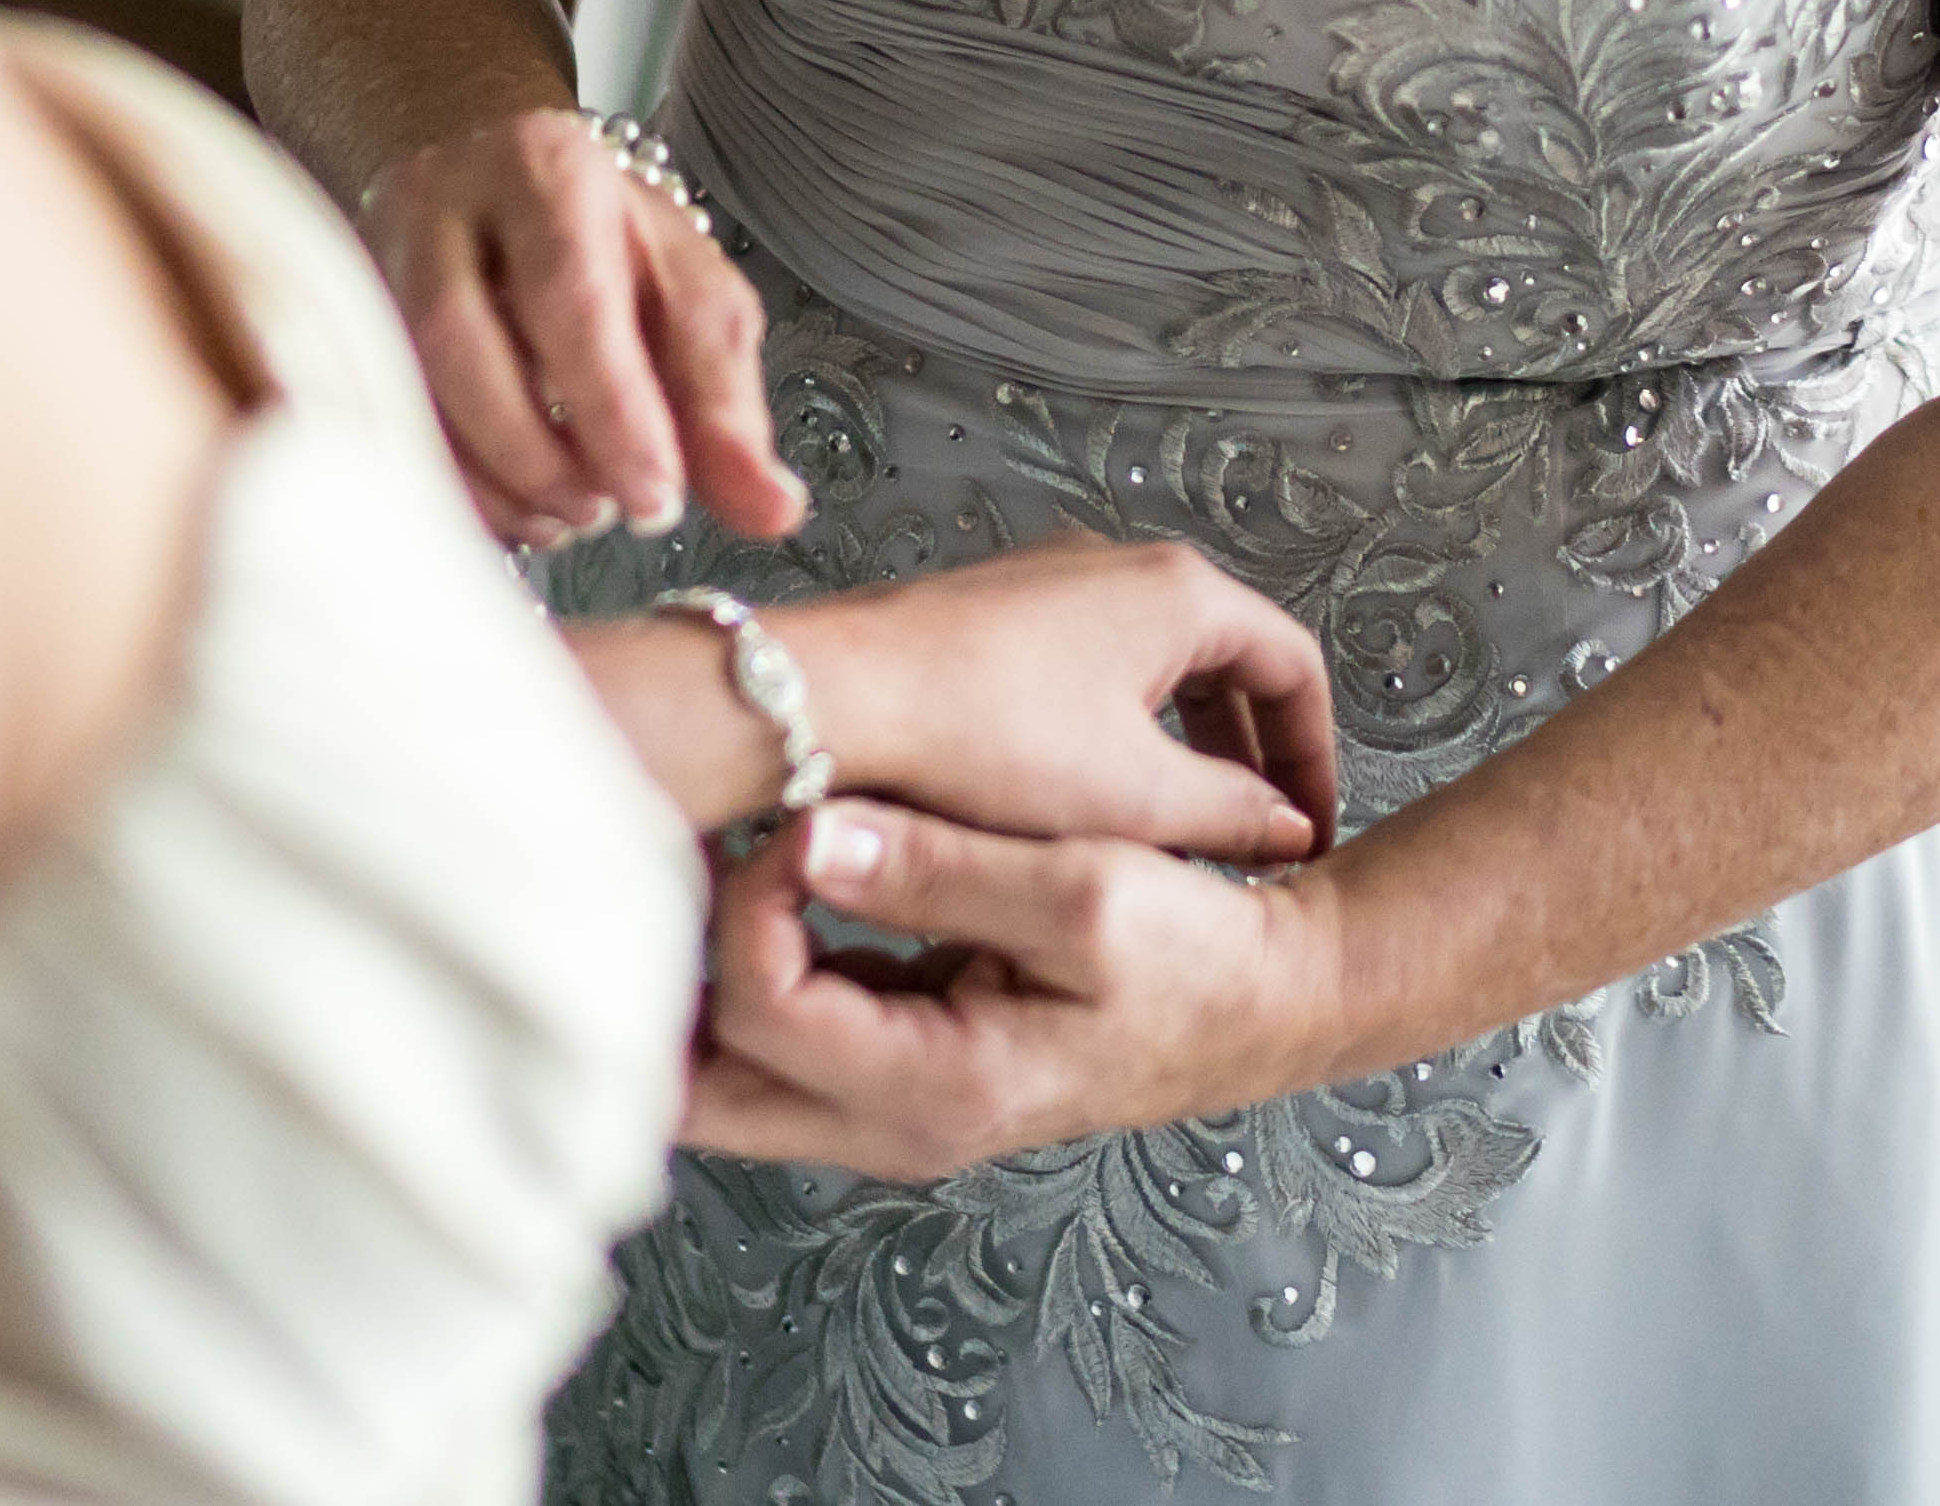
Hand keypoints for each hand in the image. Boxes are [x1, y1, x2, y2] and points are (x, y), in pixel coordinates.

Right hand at [363, 104, 801, 544]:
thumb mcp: (688, 298)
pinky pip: (375, 416)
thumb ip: (726, 404)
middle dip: (539, 453)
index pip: (569, 295)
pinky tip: (511, 510)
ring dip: (491, 479)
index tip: (656, 495)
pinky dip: (450, 484)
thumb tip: (773, 512)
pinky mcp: (341, 317)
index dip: (612, 408)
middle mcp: (440, 200)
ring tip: (568, 515)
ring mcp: (370, 257)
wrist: (490, 185)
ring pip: (404, 383)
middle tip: (606, 512)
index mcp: (545, 170)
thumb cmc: (602, 245)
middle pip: (461, 339)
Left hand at [683, 804, 1355, 1180]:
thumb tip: (813, 837)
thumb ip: (944, 870)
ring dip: (707, 970)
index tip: (810, 818)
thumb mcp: (1088, 892)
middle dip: (676, 972)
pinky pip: (783, 1034)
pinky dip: (755, 966)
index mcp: (934, 1085)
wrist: (1263, 1002)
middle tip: (704, 854)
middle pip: (700, 1085)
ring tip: (728, 854)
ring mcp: (890, 1101)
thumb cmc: (1196, 957)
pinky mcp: (899, 1059)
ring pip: (727, 1067)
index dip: (753, 900)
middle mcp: (893, 1121)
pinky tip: (778, 881)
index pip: (758, 1008)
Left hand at [788, 535, 1338, 864]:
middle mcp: (1115, 564)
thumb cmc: (983, 740)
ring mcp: (1045, 584)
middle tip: (1248, 837)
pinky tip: (1081, 812)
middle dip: (1242, 757)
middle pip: (1220, 660)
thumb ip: (1232, 814)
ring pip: (1145, 671)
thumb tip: (1284, 829)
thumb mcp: (1135, 800)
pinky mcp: (986, 617)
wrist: (832, 704)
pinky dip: (1106, 739)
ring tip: (1167, 838)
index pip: (1290, 663)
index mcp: (1175, 592)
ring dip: (1173, 754)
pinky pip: (1080, 674)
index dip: (1313, 756)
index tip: (1309, 830)